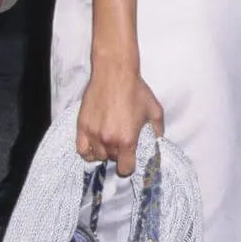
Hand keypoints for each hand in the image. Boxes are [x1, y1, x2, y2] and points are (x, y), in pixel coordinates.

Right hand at [76, 59, 164, 176]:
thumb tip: (157, 143)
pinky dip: (88, 150)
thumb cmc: (136, 90)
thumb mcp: (154, 110)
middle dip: (119, 153)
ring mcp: (93, 134)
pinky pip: (82, 150)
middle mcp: (109, 140)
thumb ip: (158, 131)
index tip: (130, 158)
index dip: (129, 165)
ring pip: (98, 156)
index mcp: (127, 140)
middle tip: (122, 138)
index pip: (126, 169)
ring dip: (104, 150)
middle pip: (113, 160)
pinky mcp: (82, 126)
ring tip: (110, 137)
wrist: (115, 72)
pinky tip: (95, 142)